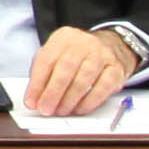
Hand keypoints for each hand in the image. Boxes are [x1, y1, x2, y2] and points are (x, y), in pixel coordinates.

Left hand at [20, 28, 140, 117]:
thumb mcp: (57, 56)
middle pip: (66, 68)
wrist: (111, 46)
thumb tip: (35, 99)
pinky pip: (103, 87)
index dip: (37, 83)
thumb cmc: (78, 56)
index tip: (32, 101)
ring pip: (84, 78)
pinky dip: (89, 101)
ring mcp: (102, 54)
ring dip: (70, 99)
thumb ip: (44, 74)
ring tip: (61, 111)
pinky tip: (80, 108)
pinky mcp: (116, 68)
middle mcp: (83, 42)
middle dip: (53, 93)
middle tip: (46, 109)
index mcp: (64, 37)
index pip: (46, 59)